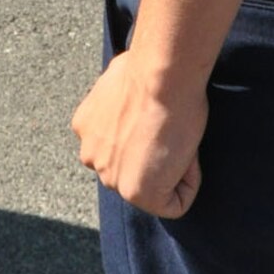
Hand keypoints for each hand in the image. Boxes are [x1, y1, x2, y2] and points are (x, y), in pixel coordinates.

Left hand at [72, 52, 205, 218]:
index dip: (147, 132)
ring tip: (177, 137)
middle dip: (154, 154)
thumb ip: (119, 107)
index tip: (159, 113)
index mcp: (85, 129)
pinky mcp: (136, 194)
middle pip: (132, 168)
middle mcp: (91, 156)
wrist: (161, 77)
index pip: (119, 145)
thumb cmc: (148, 69)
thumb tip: (133, 104)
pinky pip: (172, 204)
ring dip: (170, 168)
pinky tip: (187, 154)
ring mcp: (111, 178)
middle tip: (171, 127)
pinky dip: (188, 183)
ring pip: (151, 186)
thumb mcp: (119, 83)